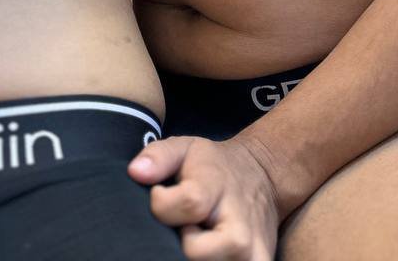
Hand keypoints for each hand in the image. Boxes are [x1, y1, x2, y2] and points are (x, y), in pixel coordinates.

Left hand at [129, 135, 279, 259]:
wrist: (262, 177)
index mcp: (217, 188)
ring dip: (196, 255)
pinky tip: (210, 251)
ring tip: (200, 236)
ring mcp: (252, 254)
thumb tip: (135, 172)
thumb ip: (159, 157)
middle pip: (194, 252)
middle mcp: (240, 227)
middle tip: (186, 223)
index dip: (163, 203)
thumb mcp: (185, 148)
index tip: (161, 194)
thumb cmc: (213, 166)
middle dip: (179, 239)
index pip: (189, 203)